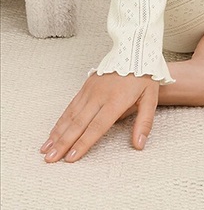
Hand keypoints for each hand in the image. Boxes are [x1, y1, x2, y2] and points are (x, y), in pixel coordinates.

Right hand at [40, 71, 158, 163]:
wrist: (134, 50)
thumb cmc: (144, 77)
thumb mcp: (150, 98)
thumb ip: (144, 122)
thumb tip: (139, 145)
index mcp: (115, 101)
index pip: (97, 127)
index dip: (83, 143)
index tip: (71, 158)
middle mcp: (99, 96)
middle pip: (78, 124)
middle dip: (63, 143)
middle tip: (51, 159)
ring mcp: (90, 90)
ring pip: (71, 115)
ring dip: (57, 134)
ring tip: (46, 149)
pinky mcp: (86, 86)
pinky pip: (71, 106)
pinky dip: (60, 121)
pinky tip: (53, 132)